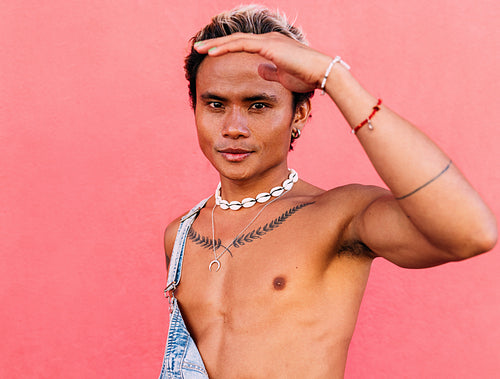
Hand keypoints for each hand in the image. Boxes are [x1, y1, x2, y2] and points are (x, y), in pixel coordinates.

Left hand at [194, 32, 331, 92]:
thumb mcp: (283, 76)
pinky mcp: (268, 46)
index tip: (211, 54)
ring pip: (235, 40)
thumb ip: (270, 71)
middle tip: (198, 47)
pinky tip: (212, 52)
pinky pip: (241, 45)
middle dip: (216, 43)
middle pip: (236, 40)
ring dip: (215, 44)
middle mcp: (268, 39)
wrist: (322, 74)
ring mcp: (268, 41)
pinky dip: (225, 48)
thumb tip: (259, 69)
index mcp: (271, 46)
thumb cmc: (307, 78)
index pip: (243, 45)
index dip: (226, 48)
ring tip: (199, 48)